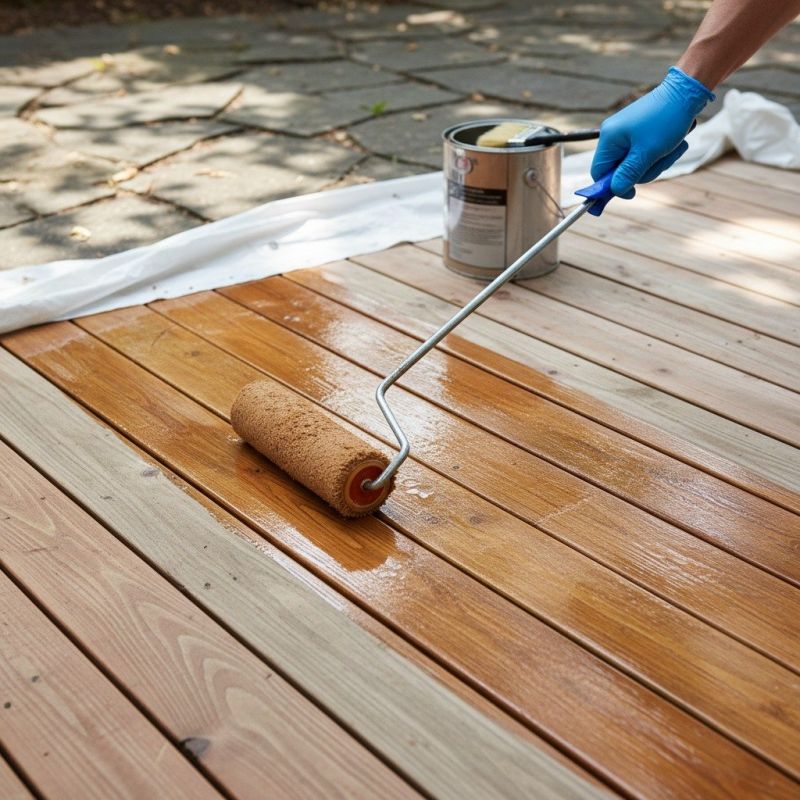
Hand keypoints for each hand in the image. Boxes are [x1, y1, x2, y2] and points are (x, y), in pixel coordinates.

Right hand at [591, 66, 714, 197]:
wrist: (687, 91)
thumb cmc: (666, 120)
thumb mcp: (647, 153)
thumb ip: (628, 174)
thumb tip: (616, 191)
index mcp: (609, 138)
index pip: (599, 172)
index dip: (611, 187)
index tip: (632, 193)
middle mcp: (614, 135)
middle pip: (619, 170)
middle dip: (643, 171)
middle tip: (660, 161)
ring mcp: (626, 133)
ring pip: (635, 164)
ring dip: (655, 162)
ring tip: (672, 148)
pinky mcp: (639, 131)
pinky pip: (644, 153)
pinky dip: (659, 154)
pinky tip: (673, 143)